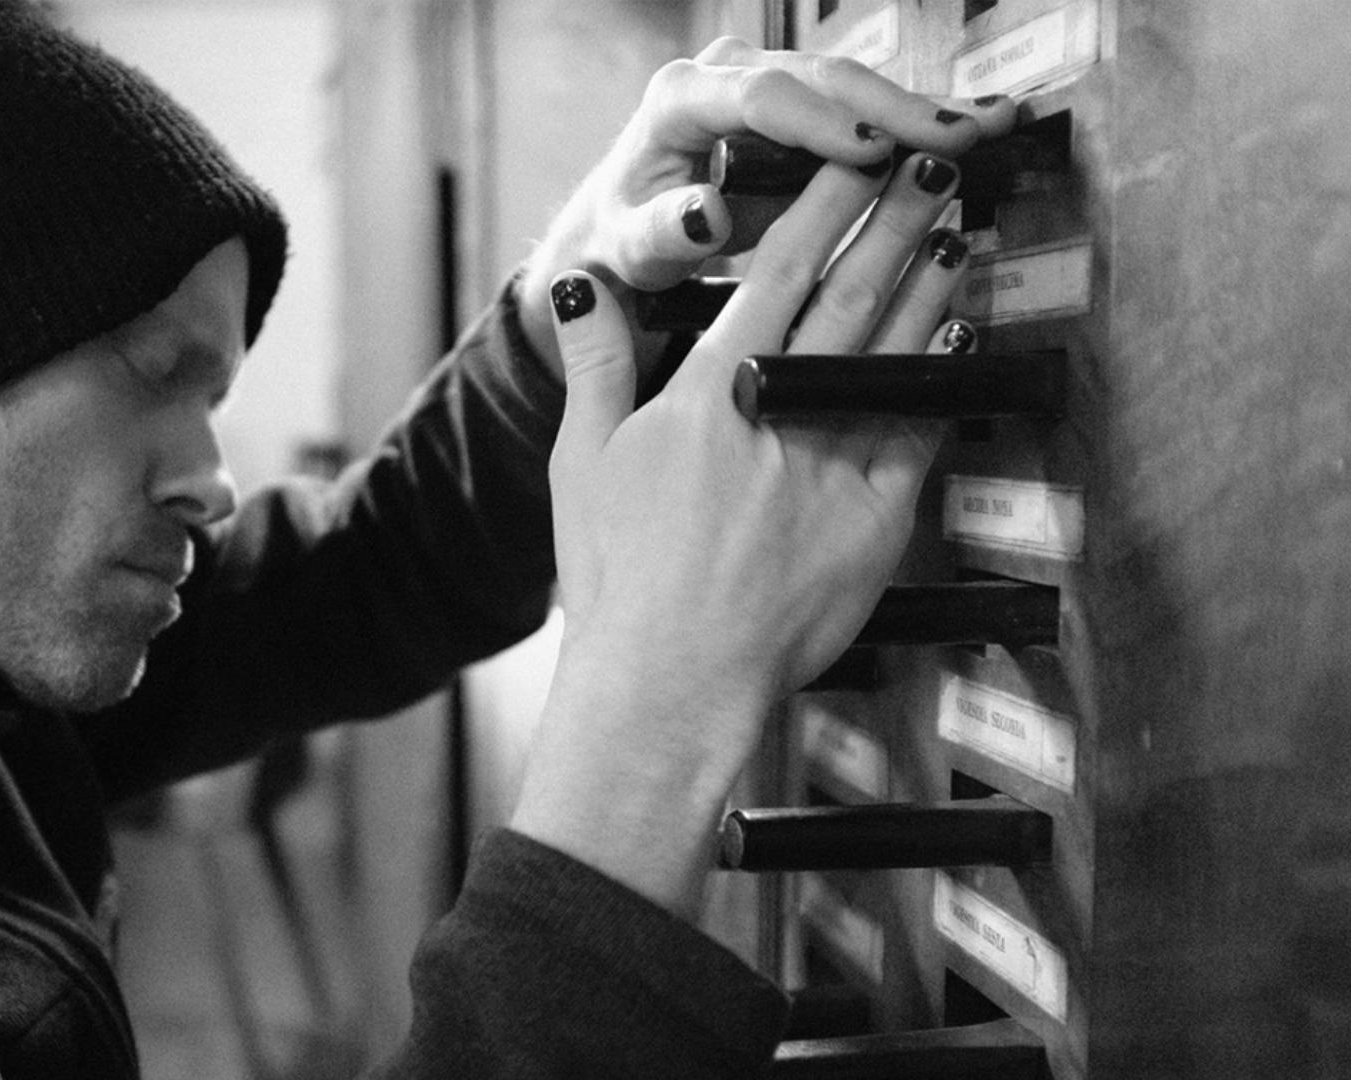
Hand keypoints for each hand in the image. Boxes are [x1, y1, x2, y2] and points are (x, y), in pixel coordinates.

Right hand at [509, 153, 978, 917]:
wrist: (673, 680)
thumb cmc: (617, 581)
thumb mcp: (579, 461)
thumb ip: (595, 363)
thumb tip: (584, 287)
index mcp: (708, 392)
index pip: (778, 274)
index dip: (823, 209)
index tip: (852, 164)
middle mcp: (780, 413)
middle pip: (853, 294)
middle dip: (897, 222)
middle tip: (932, 170)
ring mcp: (837, 463)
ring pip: (897, 351)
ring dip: (932, 285)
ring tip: (958, 234)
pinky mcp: (878, 520)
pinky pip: (923, 430)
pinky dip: (944, 377)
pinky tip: (960, 342)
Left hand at [514, 36, 1013, 378]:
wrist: (621, 226)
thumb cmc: (622, 241)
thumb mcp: (630, 248)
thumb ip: (662, 234)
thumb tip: (703, 214)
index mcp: (679, 100)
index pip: (761, 98)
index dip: (820, 123)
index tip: (874, 151)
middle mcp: (724, 73)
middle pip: (820, 80)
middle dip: (895, 108)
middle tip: (960, 137)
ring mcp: (765, 79)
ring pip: (852, 84)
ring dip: (923, 107)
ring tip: (992, 125)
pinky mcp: (796, 101)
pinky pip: (861, 103)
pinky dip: (917, 117)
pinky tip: (975, 125)